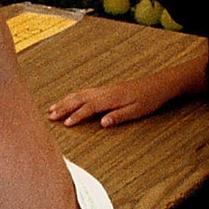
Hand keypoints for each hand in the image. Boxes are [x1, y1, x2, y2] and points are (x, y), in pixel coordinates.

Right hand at [46, 78, 176, 127]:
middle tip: (50, 116)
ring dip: (65, 101)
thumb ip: (119, 116)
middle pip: (79, 99)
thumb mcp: (137, 111)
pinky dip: (73, 96)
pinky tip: (69, 100)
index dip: (76, 116)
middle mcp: (105, 91)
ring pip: (80, 94)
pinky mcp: (107, 89)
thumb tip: (102, 123)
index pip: (89, 107)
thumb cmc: (149, 99)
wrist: (159, 84)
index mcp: (111, 98)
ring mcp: (104, 89)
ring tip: (52, 108)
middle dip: (64, 107)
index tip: (66, 124)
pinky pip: (85, 92)